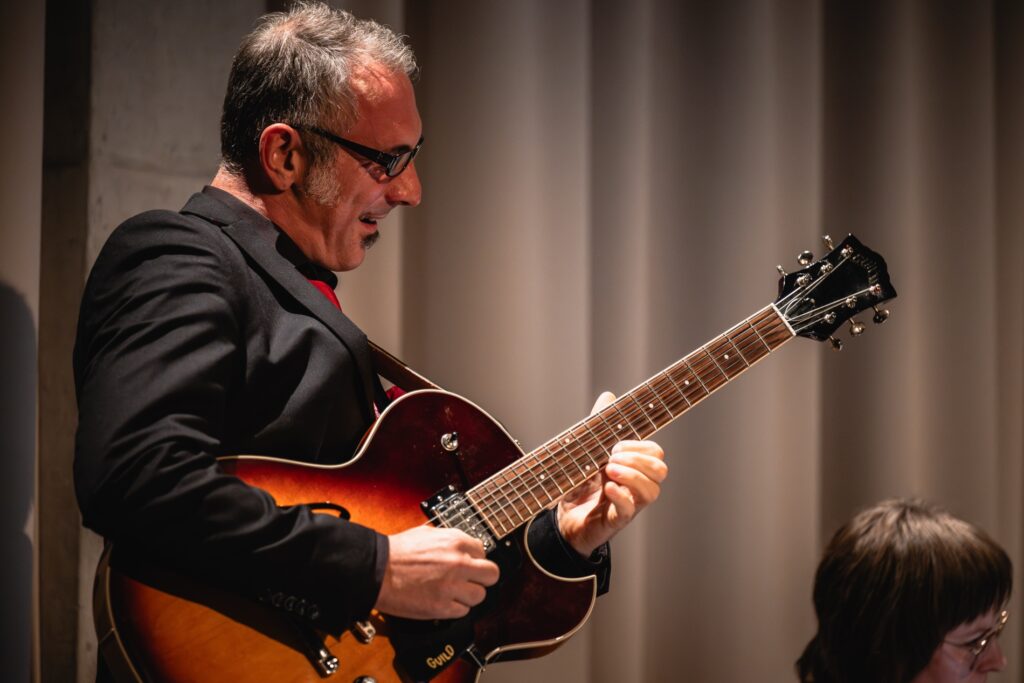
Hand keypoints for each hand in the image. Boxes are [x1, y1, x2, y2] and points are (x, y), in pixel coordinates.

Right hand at [374, 525, 499, 619]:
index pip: (483, 551)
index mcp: (455, 541)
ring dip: (468, 595)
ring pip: (479, 595)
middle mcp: (458, 563)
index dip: (475, 559)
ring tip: (453, 592)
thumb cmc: (397, 552)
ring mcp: (452, 586)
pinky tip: (443, 601)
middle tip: (471, 580)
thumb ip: (450, 540)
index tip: (469, 564)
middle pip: (492, 574)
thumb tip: (463, 546)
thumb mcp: (427, 532)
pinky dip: (455, 608)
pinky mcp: (442, 607)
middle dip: (483, 578)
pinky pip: (463, 611)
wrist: (377, 570)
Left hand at [556, 392, 667, 557]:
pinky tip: (607, 488)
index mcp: (633, 468)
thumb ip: (599, 425)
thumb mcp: (588, 451)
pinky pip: (629, 509)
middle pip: (661, 471)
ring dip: (632, 476)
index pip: (656, 454)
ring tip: (609, 471)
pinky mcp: (615, 520)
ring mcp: (628, 504)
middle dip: (638, 460)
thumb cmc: (581, 485)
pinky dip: (620, 495)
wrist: (563, 518)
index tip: (616, 446)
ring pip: (652, 491)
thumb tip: (609, 396)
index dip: (640, 447)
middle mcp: (636, 486)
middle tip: (612, 459)